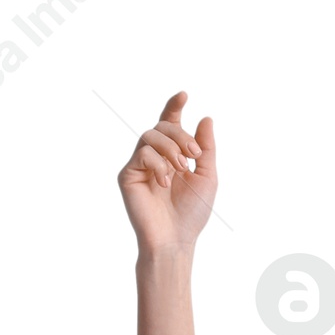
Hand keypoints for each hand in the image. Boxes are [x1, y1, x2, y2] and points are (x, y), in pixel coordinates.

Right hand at [119, 91, 217, 254]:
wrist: (175, 240)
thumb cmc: (191, 213)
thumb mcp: (207, 177)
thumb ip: (206, 148)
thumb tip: (206, 118)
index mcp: (173, 154)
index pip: (171, 123)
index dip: (175, 106)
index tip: (184, 94)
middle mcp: (155, 156)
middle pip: (163, 125)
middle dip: (180, 135)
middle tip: (193, 156)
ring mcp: (140, 164)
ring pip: (150, 135)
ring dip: (170, 148)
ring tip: (180, 169)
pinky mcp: (128, 174)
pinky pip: (142, 153)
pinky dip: (157, 163)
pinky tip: (164, 182)